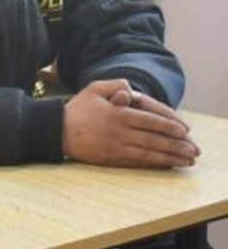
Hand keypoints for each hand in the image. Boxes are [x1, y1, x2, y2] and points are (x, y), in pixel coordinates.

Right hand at [62, 79, 199, 167]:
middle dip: (177, 145)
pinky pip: (138, 162)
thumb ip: (115, 84)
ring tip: (187, 160)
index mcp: (117, 114)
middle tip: (193, 149)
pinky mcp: (111, 159)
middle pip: (155, 139)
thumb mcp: (94, 88)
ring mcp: (116, 147)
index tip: (184, 130)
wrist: (56, 131)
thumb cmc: (76, 109)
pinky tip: (166, 164)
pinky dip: (155, 164)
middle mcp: (120, 132)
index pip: (150, 120)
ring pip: (150, 153)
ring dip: (171, 157)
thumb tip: (131, 91)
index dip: (170, 126)